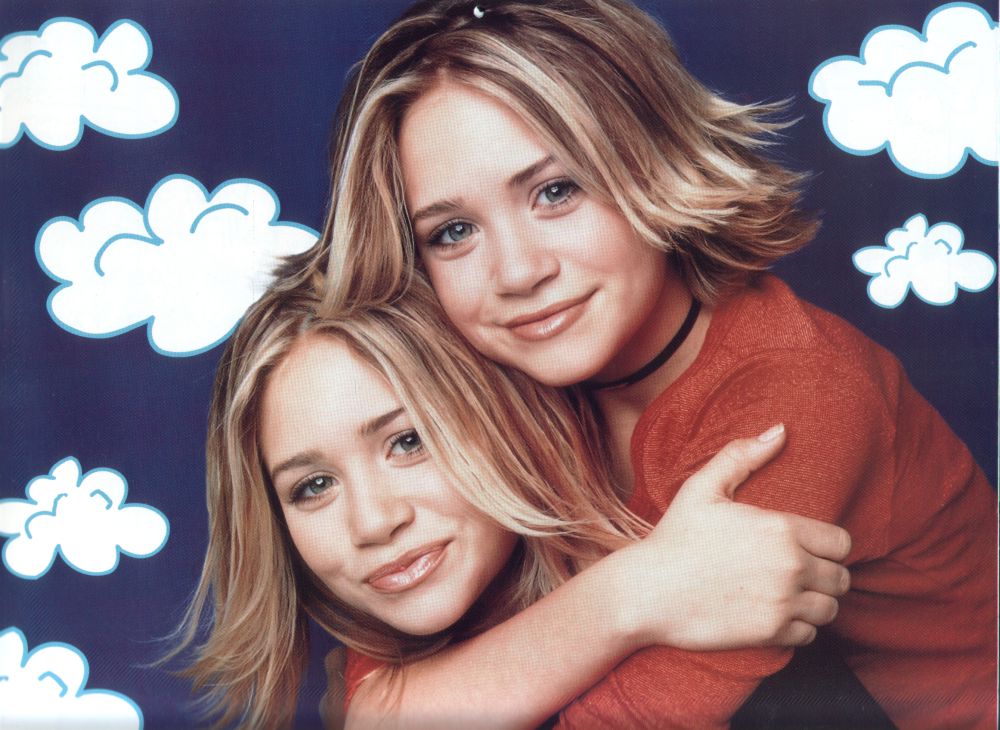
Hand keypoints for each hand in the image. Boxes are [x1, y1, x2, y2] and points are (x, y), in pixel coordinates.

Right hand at [614, 424, 850, 650]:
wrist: (647, 592)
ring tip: (792, 595)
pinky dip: (798, 627)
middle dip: (825, 576)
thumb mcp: (702, 488)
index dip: (828, 546)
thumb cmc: (673, 537)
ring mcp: (782, 603)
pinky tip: (775, 614)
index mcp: (781, 529)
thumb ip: (742, 456)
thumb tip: (781, 430)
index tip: (809, 548)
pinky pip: (809, 634)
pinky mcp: (771, 633)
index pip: (841, 543)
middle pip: (841, 579)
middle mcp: (790, 567)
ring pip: (830, 609)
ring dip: (816, 603)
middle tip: (800, 574)